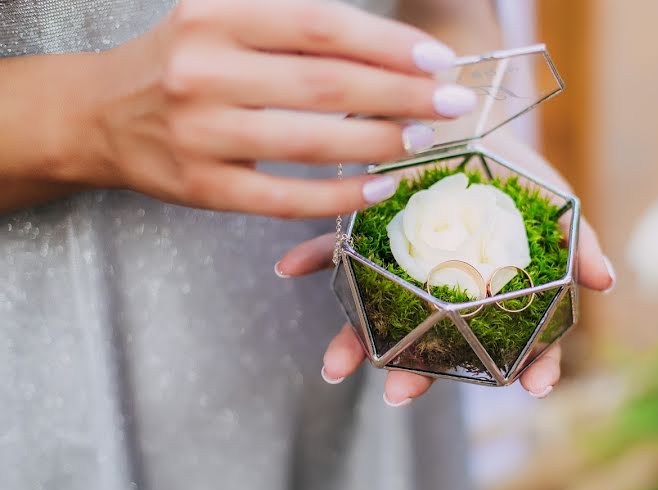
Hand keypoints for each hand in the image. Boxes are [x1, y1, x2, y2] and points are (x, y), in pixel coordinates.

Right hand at [69, 0, 476, 216]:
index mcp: (216, 17)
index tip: (437, 60)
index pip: (321, 26)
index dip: (388, 44)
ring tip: (422, 140)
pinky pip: (286, 198)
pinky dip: (340, 195)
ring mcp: (200, 133)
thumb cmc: (180, 63)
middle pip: (326, 84)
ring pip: (311, 142)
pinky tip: (379, 186)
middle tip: (451, 103)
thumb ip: (292, 31)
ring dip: (379, 142)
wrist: (100, 115)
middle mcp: (203, 70)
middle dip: (402, 96)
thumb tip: (389, 50)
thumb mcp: (223, 23)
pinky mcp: (203, 188)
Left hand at [276, 139, 615, 403]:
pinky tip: (290, 268)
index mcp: (493, 294)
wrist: (461, 116)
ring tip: (335, 367)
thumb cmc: (512, 168)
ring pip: (379, 315)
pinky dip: (314, 259)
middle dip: (416, 375)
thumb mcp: (552, 198)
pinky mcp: (367, 236)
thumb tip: (607, 281)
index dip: (531, 367)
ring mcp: (404, 270)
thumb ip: (579, 242)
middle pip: (435, 343)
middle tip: (399, 395)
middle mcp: (445, 293)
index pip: (520, 342)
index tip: (533, 389)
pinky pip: (336, 252)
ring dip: (354, 341)